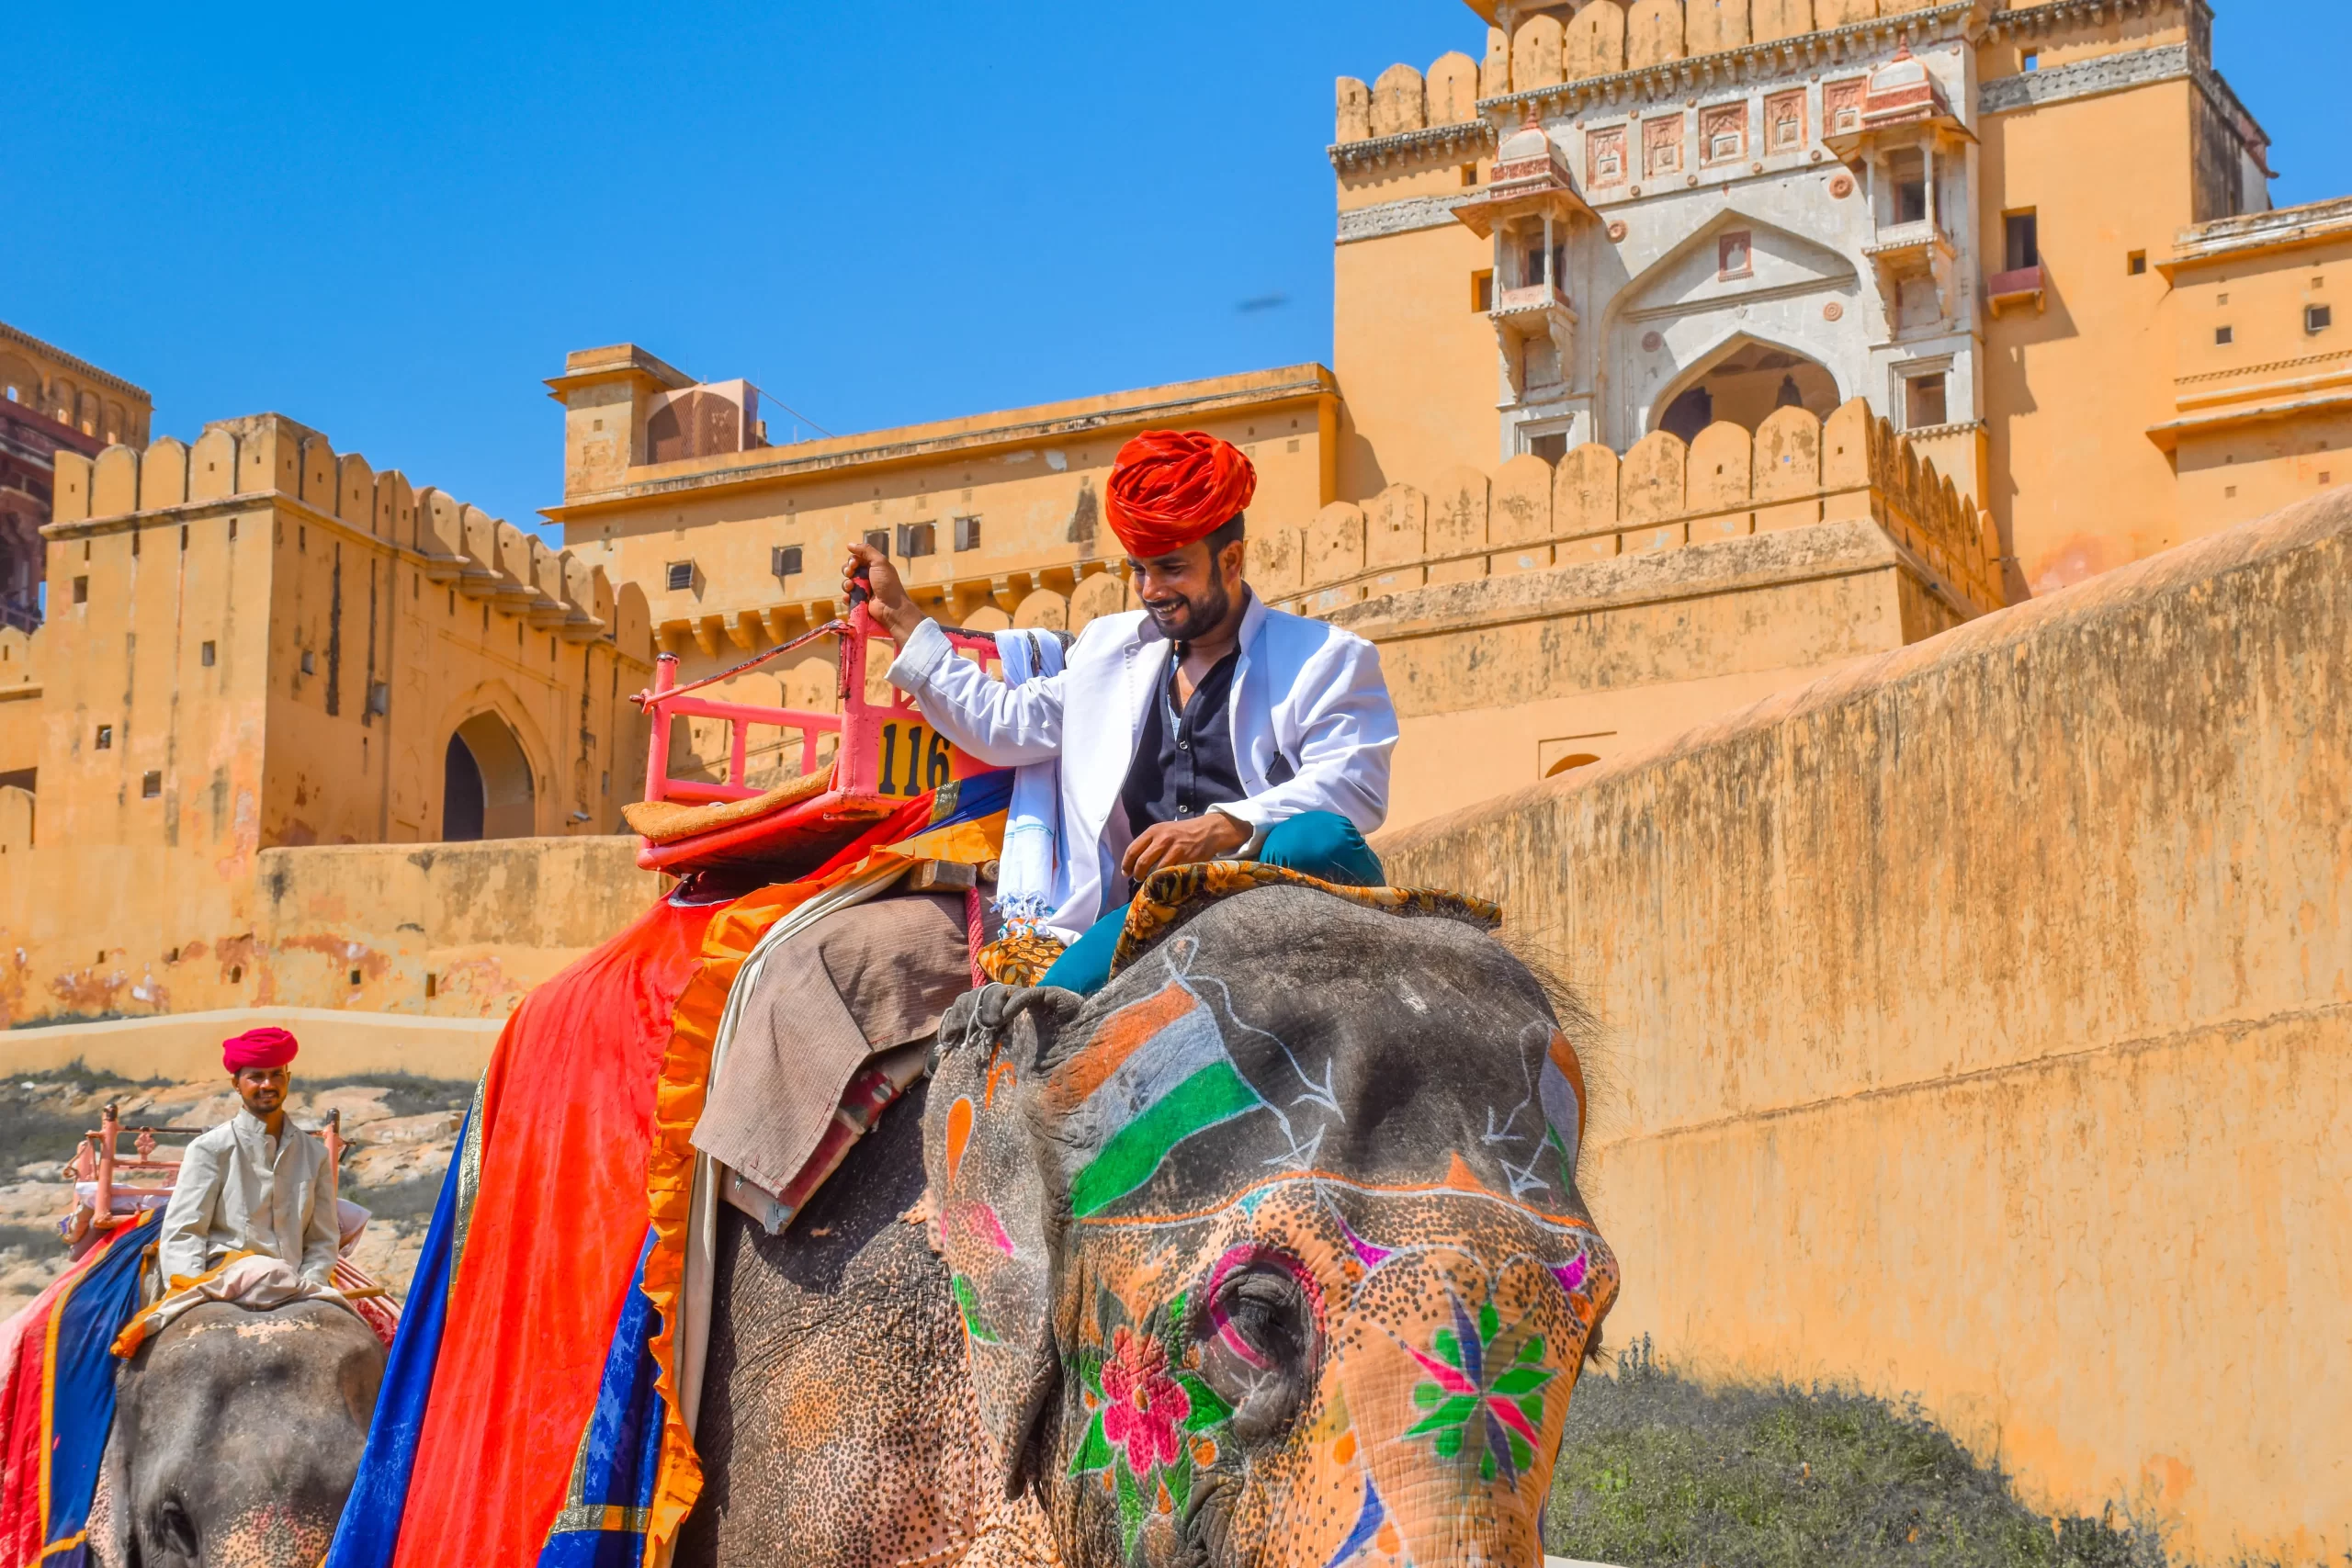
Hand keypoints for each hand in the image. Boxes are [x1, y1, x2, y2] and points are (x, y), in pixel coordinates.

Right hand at [842, 543, 927, 642]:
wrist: (891, 608)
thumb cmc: (887, 583)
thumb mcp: (880, 562)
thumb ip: (866, 550)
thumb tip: (849, 544)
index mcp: (874, 566)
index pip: (857, 558)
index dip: (853, 560)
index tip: (854, 564)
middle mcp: (868, 577)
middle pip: (850, 569)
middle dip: (847, 570)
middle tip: (851, 573)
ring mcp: (863, 590)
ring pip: (847, 583)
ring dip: (846, 584)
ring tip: (852, 587)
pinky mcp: (859, 602)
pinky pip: (847, 596)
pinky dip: (846, 596)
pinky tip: (850, 597)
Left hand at [1122, 812, 1249, 880]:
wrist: (1207, 830)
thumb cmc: (1182, 832)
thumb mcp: (1164, 830)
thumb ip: (1149, 842)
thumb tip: (1133, 861)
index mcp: (1154, 831)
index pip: (1133, 849)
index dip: (1126, 864)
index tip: (1125, 872)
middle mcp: (1163, 839)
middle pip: (1142, 862)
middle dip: (1137, 874)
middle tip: (1138, 878)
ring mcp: (1176, 850)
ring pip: (1156, 871)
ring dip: (1151, 879)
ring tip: (1151, 882)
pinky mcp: (1187, 860)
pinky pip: (1171, 874)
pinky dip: (1166, 881)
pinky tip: (1164, 882)